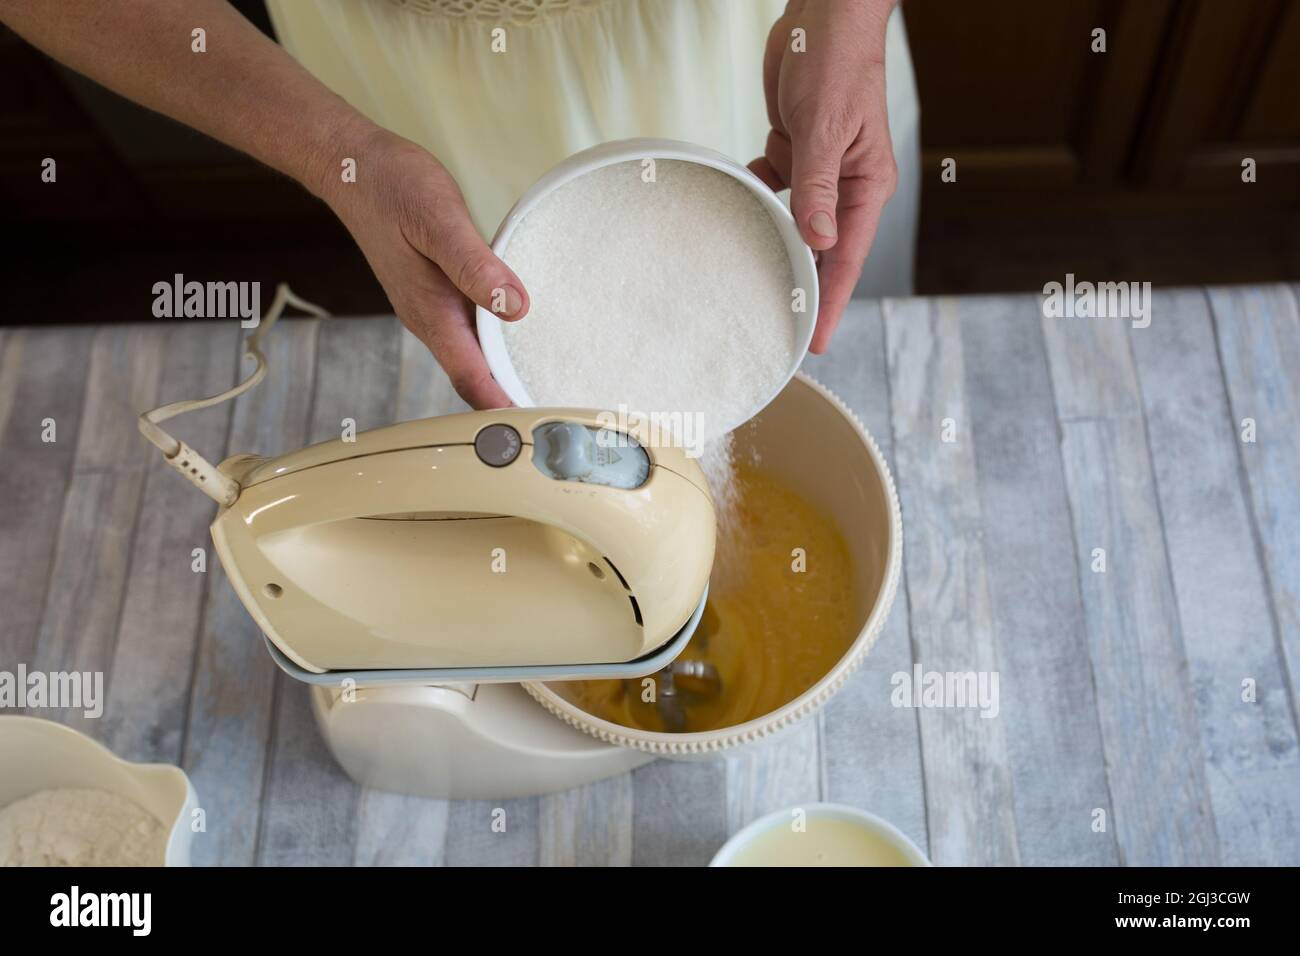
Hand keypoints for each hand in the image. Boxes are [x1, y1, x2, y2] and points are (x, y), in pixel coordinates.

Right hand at [324, 124, 528, 408]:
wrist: (350, 167)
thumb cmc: (390, 187)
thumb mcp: (438, 219)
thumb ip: (475, 265)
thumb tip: (515, 306)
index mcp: (432, 312)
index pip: (473, 380)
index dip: (505, 411)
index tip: (539, 432)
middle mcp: (430, 320)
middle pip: (475, 380)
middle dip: (512, 405)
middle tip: (558, 423)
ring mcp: (431, 309)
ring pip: (473, 358)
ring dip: (505, 377)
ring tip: (548, 392)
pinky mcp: (436, 293)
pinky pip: (470, 332)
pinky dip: (497, 345)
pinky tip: (521, 341)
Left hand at [749, 0, 897, 352]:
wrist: (822, 14)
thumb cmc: (837, 61)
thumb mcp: (825, 127)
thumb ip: (817, 186)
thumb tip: (818, 238)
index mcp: (865, 184)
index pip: (847, 257)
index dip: (831, 300)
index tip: (815, 338)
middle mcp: (846, 184)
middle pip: (824, 248)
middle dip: (804, 285)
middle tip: (779, 325)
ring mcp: (820, 168)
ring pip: (797, 221)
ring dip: (777, 243)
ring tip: (755, 281)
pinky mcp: (796, 150)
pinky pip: (776, 185)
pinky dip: (757, 193)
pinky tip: (742, 195)